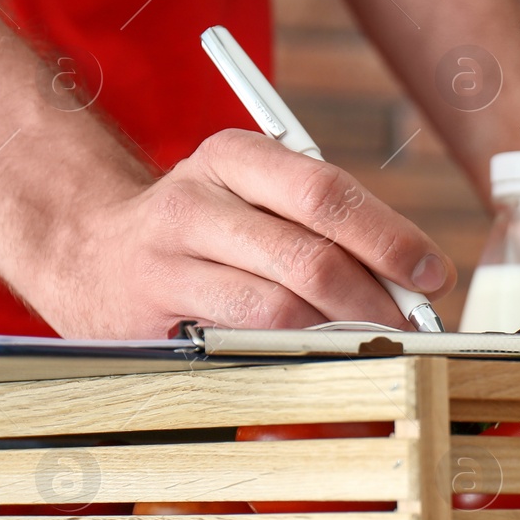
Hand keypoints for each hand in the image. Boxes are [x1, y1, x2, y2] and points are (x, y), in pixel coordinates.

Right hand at [32, 129, 454, 337]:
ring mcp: (167, 259)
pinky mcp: (150, 316)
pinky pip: (240, 344)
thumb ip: (325, 225)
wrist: (86, 248)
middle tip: (411, 328)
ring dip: (340, 336)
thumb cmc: (205, 227)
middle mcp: (196, 200)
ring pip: (277, 309)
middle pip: (308, 256)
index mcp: (234, 155)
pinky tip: (323, 364)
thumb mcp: (254, 197)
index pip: (327, 193)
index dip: (389, 237)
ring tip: (377, 348)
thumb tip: (413, 279)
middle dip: (375, 300)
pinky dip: (293, 359)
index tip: (433, 273)